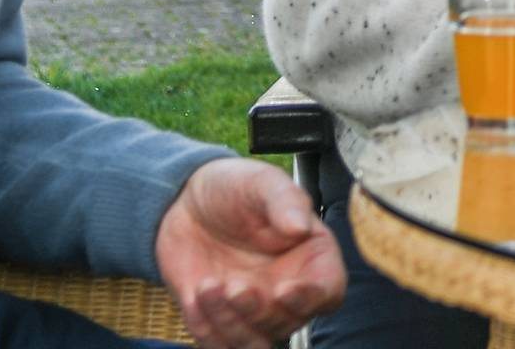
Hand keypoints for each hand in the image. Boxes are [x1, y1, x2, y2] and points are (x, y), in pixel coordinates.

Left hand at [153, 159, 344, 348]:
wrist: (185, 203)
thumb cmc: (235, 189)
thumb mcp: (261, 182)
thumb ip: (285, 200)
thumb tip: (300, 226)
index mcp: (311, 258)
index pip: (329, 292)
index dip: (312, 298)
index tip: (285, 290)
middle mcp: (288, 290)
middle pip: (289, 322)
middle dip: (260, 311)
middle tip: (236, 286)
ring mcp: (254, 311)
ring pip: (255, 343)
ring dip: (233, 325)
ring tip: (209, 287)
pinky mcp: (221, 321)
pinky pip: (219, 344)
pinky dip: (209, 327)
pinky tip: (196, 291)